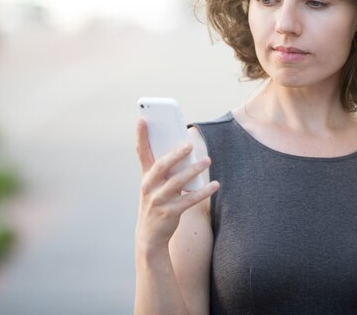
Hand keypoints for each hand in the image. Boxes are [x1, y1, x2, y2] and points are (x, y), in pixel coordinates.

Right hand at [135, 119, 219, 250]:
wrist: (149, 237)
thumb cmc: (156, 204)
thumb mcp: (155, 186)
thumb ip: (166, 170)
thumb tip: (186, 150)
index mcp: (145, 177)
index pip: (141, 153)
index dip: (141, 136)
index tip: (143, 119)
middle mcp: (148, 187)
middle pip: (161, 166)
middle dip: (175, 155)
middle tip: (189, 145)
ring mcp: (158, 201)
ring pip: (177, 182)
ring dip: (193, 170)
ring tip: (207, 160)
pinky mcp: (169, 213)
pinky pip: (189, 200)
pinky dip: (203, 192)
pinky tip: (215, 185)